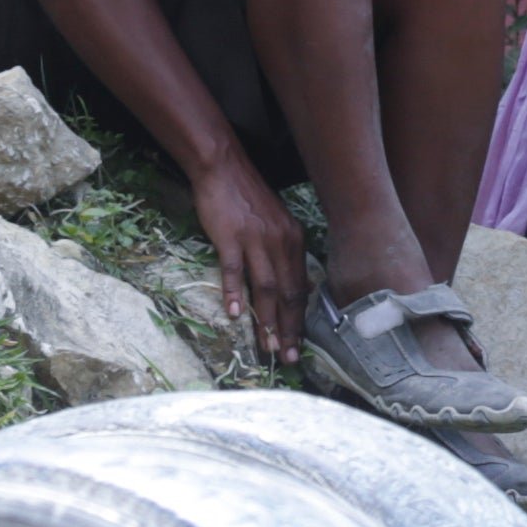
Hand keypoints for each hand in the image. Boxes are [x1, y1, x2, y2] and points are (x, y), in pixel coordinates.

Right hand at [192, 151, 307, 363]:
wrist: (226, 169)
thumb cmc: (250, 200)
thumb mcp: (277, 225)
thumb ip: (285, 254)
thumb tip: (294, 289)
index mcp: (294, 240)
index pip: (300, 288)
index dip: (299, 319)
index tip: (299, 346)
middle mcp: (280, 242)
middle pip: (287, 293)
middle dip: (289, 328)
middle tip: (287, 358)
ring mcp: (255, 240)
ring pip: (265, 287)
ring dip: (266, 319)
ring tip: (266, 346)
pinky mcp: (230, 237)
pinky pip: (234, 270)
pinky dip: (236, 293)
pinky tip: (235, 315)